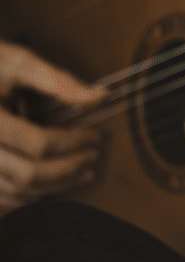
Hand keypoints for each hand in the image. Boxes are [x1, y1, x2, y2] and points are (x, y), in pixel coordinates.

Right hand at [0, 41, 104, 215]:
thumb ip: (57, 81)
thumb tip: (99, 96)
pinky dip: (28, 198)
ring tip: (81, 173)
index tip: (96, 136)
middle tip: (93, 157)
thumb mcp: (15, 62)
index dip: (75, 143)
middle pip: (29, 175)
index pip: (38, 143)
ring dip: (54, 189)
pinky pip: (0, 200)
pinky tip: (50, 186)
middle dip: (69, 170)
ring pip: (14, 193)